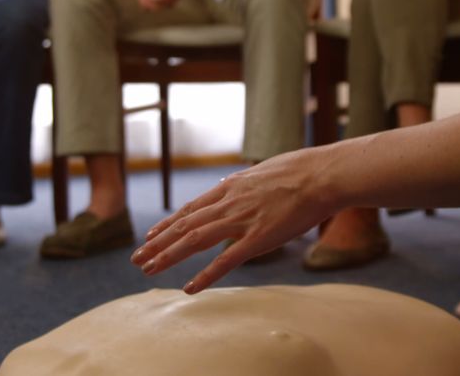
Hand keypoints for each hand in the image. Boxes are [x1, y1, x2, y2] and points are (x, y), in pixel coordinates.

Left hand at [130, 148, 338, 292]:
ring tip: (149, 270)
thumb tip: (237, 180)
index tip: (152, 235)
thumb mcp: (264, 171)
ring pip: (195, 240)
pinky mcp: (258, 238)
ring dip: (168, 256)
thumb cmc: (302, 171)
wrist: (322, 175)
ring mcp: (241, 221)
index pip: (191, 208)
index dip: (169, 223)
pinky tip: (189, 288)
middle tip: (138, 257)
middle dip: (158, 242)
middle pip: (184, 225)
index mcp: (231, 187)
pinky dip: (205, 275)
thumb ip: (247, 182)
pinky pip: (226, 260)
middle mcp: (229, 203)